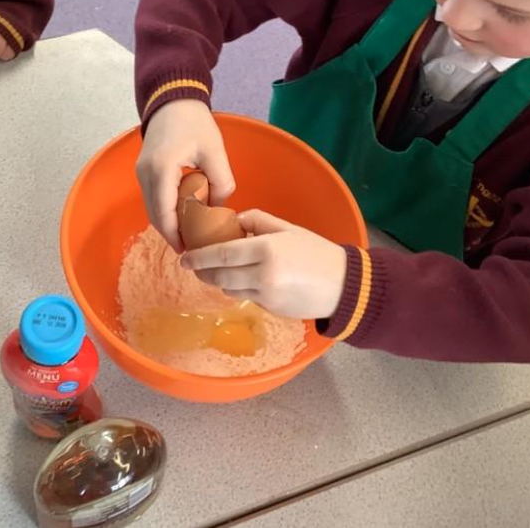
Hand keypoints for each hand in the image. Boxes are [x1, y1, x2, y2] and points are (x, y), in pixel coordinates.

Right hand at [136, 99, 233, 251]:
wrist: (173, 100)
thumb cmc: (194, 122)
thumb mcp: (215, 151)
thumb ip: (221, 182)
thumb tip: (218, 208)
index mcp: (162, 168)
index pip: (164, 211)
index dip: (175, 234)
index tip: (188, 249)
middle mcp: (145, 173)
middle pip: (154, 214)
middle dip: (171, 234)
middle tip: (192, 248)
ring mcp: (141, 172)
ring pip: (152, 208)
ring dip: (167, 223)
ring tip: (188, 236)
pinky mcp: (143, 170)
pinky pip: (152, 198)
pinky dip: (164, 211)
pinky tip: (181, 216)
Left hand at [180, 209, 346, 318]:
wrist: (343, 285)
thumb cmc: (316, 252)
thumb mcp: (287, 228)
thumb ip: (256, 221)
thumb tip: (232, 222)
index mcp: (266, 249)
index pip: (222, 253)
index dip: (199, 257)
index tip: (185, 258)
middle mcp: (263, 274)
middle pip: (220, 275)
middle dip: (203, 271)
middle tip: (195, 266)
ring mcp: (266, 295)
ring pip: (229, 289)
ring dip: (220, 280)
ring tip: (220, 270)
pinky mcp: (270, 309)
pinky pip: (245, 297)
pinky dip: (240, 288)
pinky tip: (245, 280)